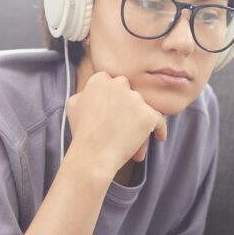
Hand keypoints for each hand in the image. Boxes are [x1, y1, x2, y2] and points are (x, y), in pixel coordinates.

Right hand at [66, 57, 166, 175]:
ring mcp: (135, 99)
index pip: (112, 82)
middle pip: (129, 92)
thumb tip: (90, 91)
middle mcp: (119, 85)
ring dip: (140, 119)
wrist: (92, 154)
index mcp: (100, 80)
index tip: (112, 110)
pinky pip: (159, 120)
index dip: (112, 97)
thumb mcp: (73, 105)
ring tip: (136, 138)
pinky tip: (159, 137)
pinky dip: (160, 129)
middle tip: (124, 122)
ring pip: (143, 107)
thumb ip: (84, 92)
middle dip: (127, 105)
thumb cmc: (81, 132)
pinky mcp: (148, 115)